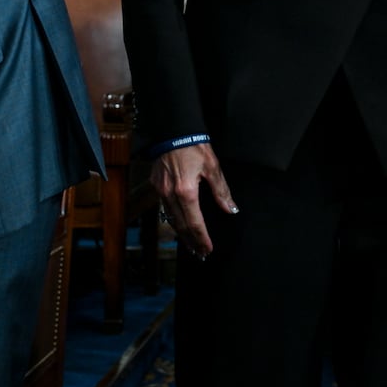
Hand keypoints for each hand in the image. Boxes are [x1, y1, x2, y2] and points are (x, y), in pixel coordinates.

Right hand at [151, 142, 237, 256]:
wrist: (174, 131)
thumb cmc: (194, 146)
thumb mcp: (213, 167)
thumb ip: (221, 191)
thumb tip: (230, 209)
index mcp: (186, 191)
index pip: (194, 223)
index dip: (201, 238)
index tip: (207, 249)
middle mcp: (170, 194)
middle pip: (181, 226)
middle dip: (191, 241)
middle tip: (200, 254)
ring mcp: (161, 191)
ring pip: (171, 220)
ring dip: (181, 234)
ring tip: (191, 245)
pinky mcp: (156, 186)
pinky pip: (165, 209)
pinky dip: (173, 221)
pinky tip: (179, 226)